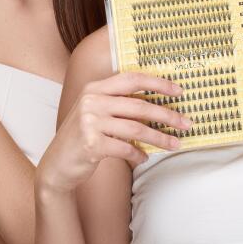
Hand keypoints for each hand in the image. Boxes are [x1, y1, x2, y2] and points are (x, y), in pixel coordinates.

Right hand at [36, 73, 191, 194]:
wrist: (57, 164)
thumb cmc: (83, 137)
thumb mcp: (96, 112)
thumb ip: (118, 104)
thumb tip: (157, 104)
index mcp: (95, 88)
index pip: (132, 79)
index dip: (157, 83)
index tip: (178, 91)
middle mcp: (91, 101)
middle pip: (139, 105)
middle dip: (167, 115)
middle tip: (186, 123)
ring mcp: (89, 122)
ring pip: (136, 128)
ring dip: (159, 138)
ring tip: (175, 144)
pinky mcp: (91, 144)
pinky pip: (125, 148)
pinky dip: (138, 154)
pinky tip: (144, 158)